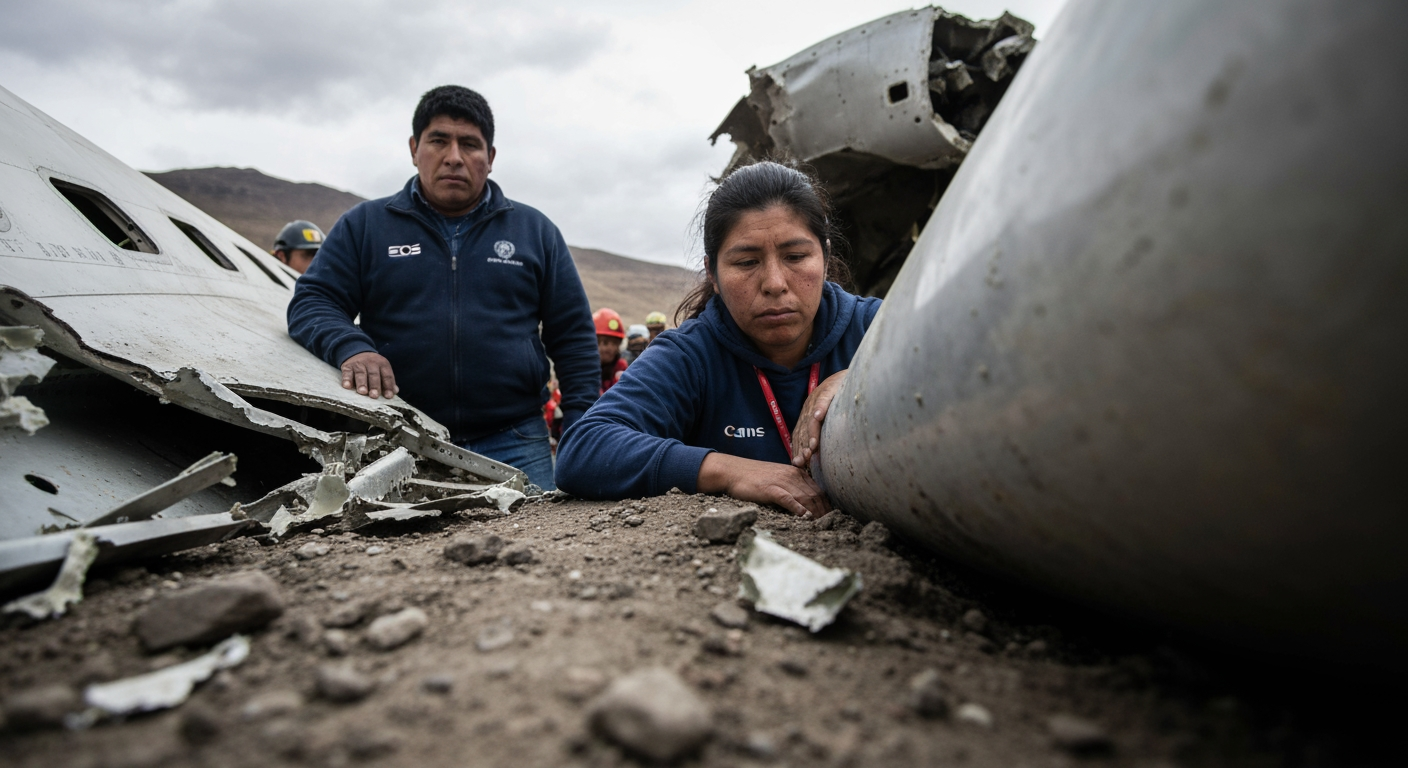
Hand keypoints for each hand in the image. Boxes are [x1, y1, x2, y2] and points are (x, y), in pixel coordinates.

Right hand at [340, 352, 398, 398]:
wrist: (356, 351)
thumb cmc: (372, 366)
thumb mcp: (382, 369)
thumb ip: (388, 380)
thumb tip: (395, 391)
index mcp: (382, 364)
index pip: (387, 375)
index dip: (388, 386)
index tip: (388, 396)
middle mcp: (371, 362)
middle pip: (374, 374)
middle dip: (374, 385)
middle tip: (374, 395)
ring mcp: (358, 364)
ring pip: (361, 374)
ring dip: (362, 383)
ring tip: (362, 392)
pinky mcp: (347, 366)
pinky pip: (347, 373)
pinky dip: (347, 379)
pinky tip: (347, 386)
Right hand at [698, 453, 830, 517]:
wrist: (733, 471)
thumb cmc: (753, 477)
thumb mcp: (777, 478)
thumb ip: (791, 487)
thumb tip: (803, 503)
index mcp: (795, 473)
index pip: (818, 490)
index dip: (826, 505)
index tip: (831, 517)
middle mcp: (792, 475)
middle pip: (815, 495)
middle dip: (824, 511)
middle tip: (830, 525)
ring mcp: (782, 481)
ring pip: (805, 498)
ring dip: (816, 513)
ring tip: (822, 525)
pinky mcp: (771, 489)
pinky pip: (788, 499)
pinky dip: (798, 509)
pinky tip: (804, 517)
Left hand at [791, 370, 846, 468]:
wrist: (848, 375)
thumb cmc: (840, 399)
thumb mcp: (830, 416)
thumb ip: (823, 431)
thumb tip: (819, 453)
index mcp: (808, 415)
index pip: (799, 434)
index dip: (798, 449)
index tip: (797, 464)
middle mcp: (810, 407)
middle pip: (803, 428)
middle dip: (802, 445)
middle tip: (803, 460)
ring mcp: (819, 397)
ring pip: (812, 416)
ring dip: (811, 432)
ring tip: (812, 445)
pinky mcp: (830, 388)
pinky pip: (824, 399)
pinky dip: (820, 407)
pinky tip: (818, 415)